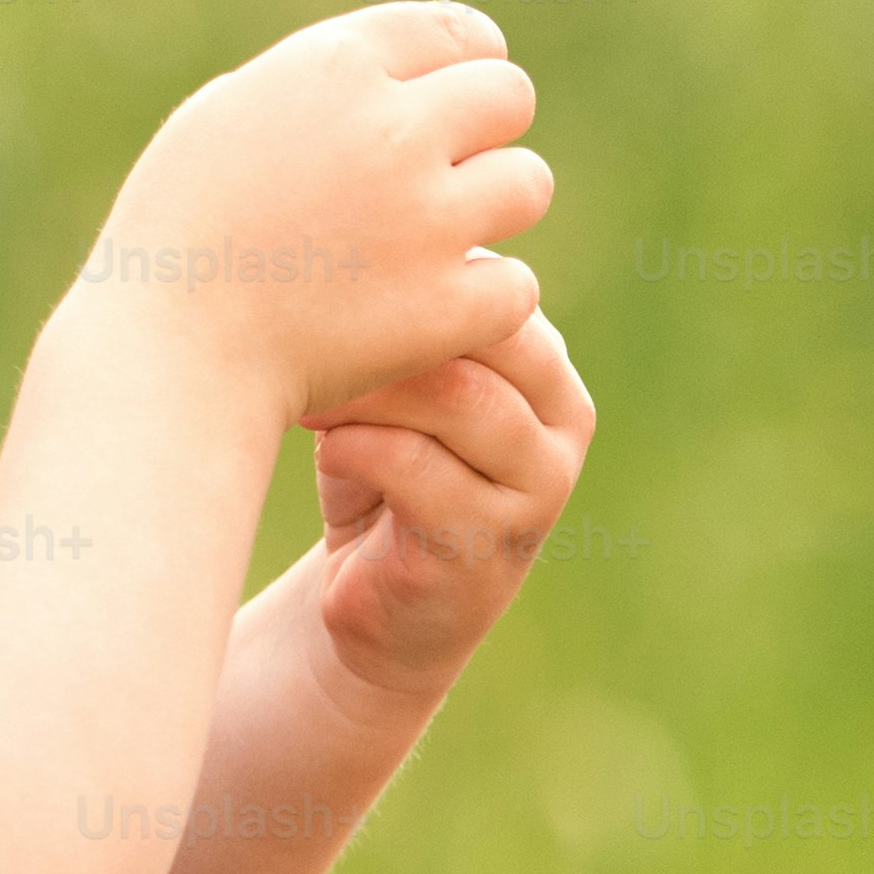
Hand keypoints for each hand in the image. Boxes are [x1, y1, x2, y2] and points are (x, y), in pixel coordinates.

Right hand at [78, 3, 551, 424]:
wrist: (171, 354)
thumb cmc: (180, 234)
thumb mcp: (228, 116)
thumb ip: (321, 85)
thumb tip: (396, 72)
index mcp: (335, 67)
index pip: (457, 29)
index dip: (464, 65)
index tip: (455, 100)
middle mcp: (392, 129)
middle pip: (510, 95)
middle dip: (487, 132)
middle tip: (449, 176)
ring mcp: (427, 218)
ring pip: (528, 183)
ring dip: (493, 211)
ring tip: (439, 243)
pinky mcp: (448, 303)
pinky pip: (517, 283)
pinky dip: (484, 302)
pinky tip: (436, 312)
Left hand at [301, 310, 594, 700]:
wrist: (380, 610)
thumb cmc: (380, 480)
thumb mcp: (398, 394)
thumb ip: (404, 334)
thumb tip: (342, 263)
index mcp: (547, 369)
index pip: (495, 291)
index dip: (411, 277)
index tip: (328, 283)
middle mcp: (562, 421)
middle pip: (488, 333)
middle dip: (391, 329)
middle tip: (311, 332)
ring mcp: (538, 487)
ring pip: (459, 397)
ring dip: (369, 389)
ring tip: (310, 393)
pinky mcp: (490, 545)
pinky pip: (421, 470)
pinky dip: (360, 449)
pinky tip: (326, 449)